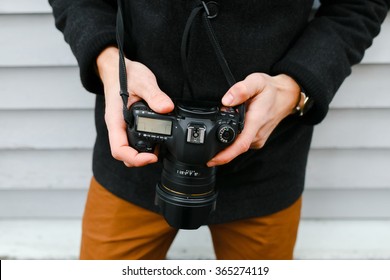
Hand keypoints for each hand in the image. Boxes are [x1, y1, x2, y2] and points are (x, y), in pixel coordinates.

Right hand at [96, 47, 173, 166]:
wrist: (116, 68)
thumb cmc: (125, 74)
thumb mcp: (142, 81)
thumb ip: (154, 95)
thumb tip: (166, 108)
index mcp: (115, 120)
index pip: (119, 149)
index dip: (135, 158)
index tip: (151, 157)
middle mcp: (117, 126)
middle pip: (123, 154)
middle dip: (139, 159)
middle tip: (157, 155)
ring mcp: (121, 126)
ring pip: (128, 149)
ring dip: (141, 153)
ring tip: (158, 149)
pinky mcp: (127, 124)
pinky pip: (132, 140)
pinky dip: (143, 145)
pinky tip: (156, 140)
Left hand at [207, 73, 299, 166]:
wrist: (287, 96)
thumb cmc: (271, 90)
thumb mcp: (256, 82)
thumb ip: (241, 89)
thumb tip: (226, 100)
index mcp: (256, 122)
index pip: (240, 145)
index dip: (224, 156)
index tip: (210, 160)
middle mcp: (257, 134)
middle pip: (235, 150)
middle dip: (218, 153)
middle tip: (203, 148)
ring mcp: (258, 138)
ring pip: (238, 147)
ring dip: (225, 146)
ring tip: (212, 139)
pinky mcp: (257, 139)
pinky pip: (242, 144)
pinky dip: (232, 142)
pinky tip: (225, 134)